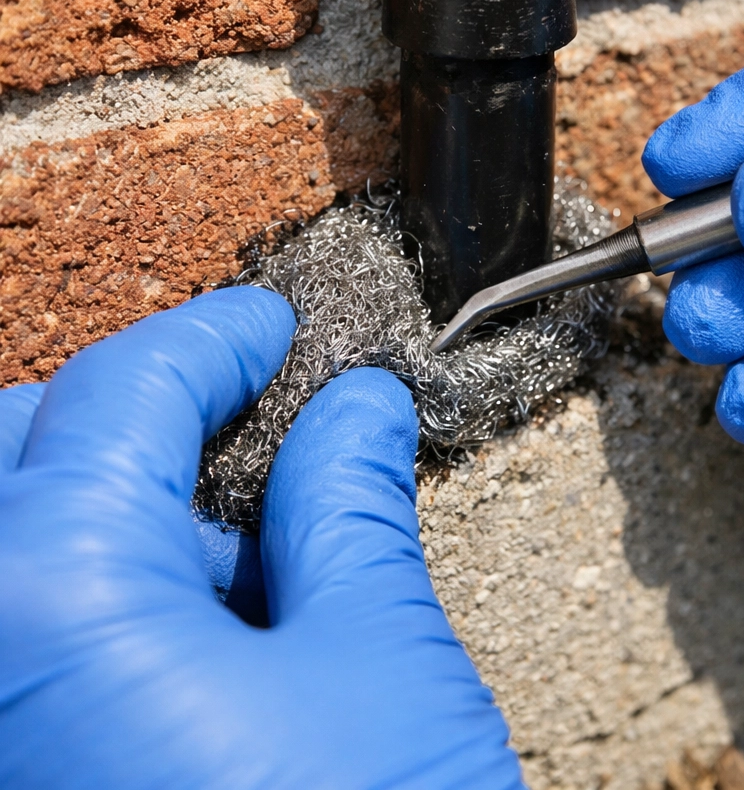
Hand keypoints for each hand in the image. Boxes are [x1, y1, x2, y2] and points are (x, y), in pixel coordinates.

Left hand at [0, 288, 521, 788]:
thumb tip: (356, 410)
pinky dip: (118, 604)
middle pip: (19, 452)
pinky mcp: (38, 767)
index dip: (216, 339)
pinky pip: (39, 643)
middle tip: (242, 419)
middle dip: (135, 415)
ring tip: (263, 559)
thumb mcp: (378, 664)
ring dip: (135, 518)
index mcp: (49, 599)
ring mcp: (5, 728)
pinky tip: (224, 639)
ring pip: (27, 546)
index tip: (273, 325)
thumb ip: (350, 512)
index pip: (120, 395)